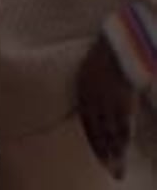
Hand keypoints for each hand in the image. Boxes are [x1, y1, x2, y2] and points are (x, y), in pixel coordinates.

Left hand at [77, 34, 135, 179]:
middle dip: (101, 152)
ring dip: (113, 152)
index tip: (98, 153)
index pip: (86, 120)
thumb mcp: (94, 67)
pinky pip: (122, 127)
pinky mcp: (122, 101)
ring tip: (116, 167)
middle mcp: (92, 96)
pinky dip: (122, 141)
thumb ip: (93, 85)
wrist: (121, 38)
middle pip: (95, 131)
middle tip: (108, 167)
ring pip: (109, 133)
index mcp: (84, 86)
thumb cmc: (110, 49)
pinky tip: (123, 150)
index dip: (93, 138)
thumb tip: (97, 103)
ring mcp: (106, 100)